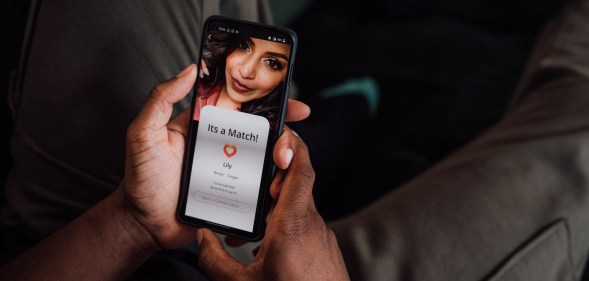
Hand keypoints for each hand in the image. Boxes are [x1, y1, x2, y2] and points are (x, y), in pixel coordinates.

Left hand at [120, 64, 310, 248]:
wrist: (145, 225)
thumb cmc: (141, 179)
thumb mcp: (143, 134)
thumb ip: (160, 100)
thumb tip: (189, 70)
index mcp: (202, 125)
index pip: (236, 103)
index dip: (261, 95)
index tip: (284, 92)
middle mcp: (219, 143)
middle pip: (257, 127)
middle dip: (282, 120)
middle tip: (298, 118)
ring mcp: (229, 167)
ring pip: (263, 153)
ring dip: (281, 149)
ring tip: (286, 154)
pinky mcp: (234, 191)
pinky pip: (258, 181)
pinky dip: (273, 178)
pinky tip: (282, 177)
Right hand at [196, 127, 349, 280]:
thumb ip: (214, 259)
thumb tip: (200, 238)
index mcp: (292, 224)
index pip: (302, 169)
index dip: (293, 146)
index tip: (280, 134)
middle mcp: (311, 222)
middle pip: (296, 182)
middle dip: (274, 174)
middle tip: (251, 175)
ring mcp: (320, 233)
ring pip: (298, 202)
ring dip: (277, 200)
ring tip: (253, 213)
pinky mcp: (323, 244)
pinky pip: (303, 220)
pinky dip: (285, 218)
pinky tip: (266, 238)